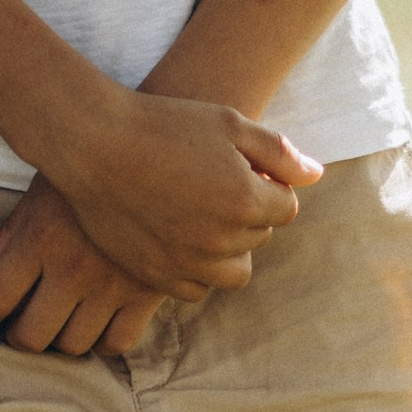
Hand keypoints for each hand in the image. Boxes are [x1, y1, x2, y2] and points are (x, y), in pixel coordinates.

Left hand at [0, 179, 166, 355]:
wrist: (160, 154)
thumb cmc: (91, 164)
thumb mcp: (42, 187)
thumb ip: (12, 231)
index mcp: (39, 239)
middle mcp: (71, 269)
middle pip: (30, 336)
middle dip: (18, 335)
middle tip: (19, 325)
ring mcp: (111, 286)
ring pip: (73, 345)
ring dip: (60, 339)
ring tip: (59, 322)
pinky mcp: (147, 292)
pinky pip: (118, 342)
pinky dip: (103, 340)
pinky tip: (98, 322)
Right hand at [48, 91, 320, 301]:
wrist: (94, 144)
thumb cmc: (164, 124)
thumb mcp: (228, 123)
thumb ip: (278, 153)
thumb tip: (316, 176)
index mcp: (245, 200)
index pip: (287, 207)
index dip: (268, 183)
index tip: (240, 166)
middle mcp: (221, 239)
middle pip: (261, 235)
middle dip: (248, 211)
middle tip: (213, 181)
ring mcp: (187, 262)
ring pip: (234, 271)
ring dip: (229, 246)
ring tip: (202, 212)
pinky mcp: (158, 276)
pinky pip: (197, 288)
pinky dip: (198, 268)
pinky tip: (181, 236)